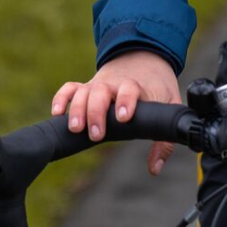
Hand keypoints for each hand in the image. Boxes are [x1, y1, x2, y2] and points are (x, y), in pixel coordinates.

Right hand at [52, 50, 180, 175]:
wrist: (146, 58)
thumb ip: (164, 139)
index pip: (130, 89)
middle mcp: (115, 84)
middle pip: (101, 91)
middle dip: (97, 112)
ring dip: (77, 108)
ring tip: (76, 128)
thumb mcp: (169, 105)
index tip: (124, 117)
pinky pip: (70, 88)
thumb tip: (154, 168)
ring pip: (84, 91)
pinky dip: (62, 98)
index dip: (127, 101)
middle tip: (97, 134)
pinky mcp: (86, 87)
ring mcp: (99, 85)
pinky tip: (57, 114)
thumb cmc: (157, 87)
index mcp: (137, 86)